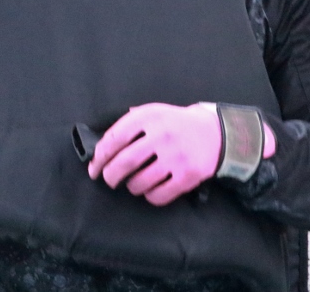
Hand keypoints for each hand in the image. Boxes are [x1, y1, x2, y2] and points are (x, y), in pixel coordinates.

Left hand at [87, 103, 222, 205]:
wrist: (216, 132)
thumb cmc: (176, 123)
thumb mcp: (154, 113)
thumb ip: (130, 124)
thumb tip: (101, 147)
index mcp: (150, 117)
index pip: (115, 138)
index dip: (100, 155)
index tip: (94, 165)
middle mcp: (162, 135)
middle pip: (124, 162)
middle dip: (110, 175)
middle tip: (108, 179)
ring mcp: (176, 157)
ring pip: (139, 182)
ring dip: (130, 186)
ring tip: (133, 183)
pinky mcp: (188, 176)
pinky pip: (158, 195)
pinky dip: (149, 196)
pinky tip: (150, 189)